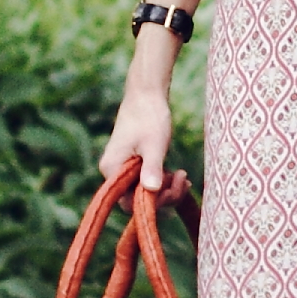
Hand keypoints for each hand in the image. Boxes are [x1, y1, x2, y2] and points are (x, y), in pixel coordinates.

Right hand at [101, 71, 171, 192]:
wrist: (147, 94)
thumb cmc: (149, 117)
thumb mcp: (154, 145)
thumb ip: (152, 168)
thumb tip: (151, 190)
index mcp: (112, 169)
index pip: (128, 202)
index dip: (151, 202)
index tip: (170, 189)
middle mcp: (113, 171)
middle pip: (138, 198)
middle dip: (163, 194)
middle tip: (183, 180)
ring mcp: (123, 167)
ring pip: (145, 190)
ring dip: (167, 188)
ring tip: (184, 176)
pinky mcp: (133, 163)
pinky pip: (147, 180)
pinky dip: (164, 180)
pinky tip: (180, 176)